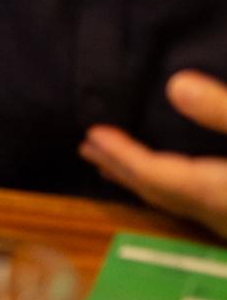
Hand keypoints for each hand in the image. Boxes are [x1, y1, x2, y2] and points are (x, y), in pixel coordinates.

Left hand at [80, 71, 226, 239]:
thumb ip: (221, 111)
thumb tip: (175, 85)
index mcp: (215, 192)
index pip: (153, 174)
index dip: (120, 153)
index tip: (91, 133)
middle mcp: (216, 214)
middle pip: (155, 191)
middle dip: (119, 167)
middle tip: (85, 147)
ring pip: (173, 202)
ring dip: (139, 180)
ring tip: (110, 166)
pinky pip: (190, 204)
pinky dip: (167, 187)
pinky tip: (172, 179)